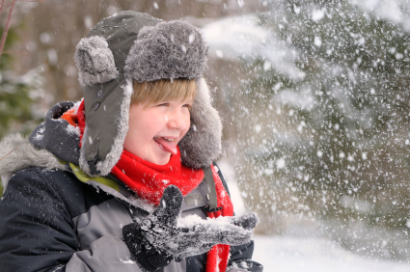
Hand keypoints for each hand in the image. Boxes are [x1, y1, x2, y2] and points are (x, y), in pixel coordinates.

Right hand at [123, 185, 257, 269]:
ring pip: (222, 234)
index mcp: (194, 235)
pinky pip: (218, 233)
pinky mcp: (200, 237)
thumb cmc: (156, 233)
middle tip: (254, 221)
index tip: (246, 231)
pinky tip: (236, 225)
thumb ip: (168, 206)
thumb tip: (173, 189)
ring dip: (237, 228)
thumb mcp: (160, 219)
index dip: (231, 232)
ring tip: (251, 221)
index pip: (216, 234)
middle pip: (224, 235)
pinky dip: (228, 229)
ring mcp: (202, 239)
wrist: (151, 247)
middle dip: (240, 229)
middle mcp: (201, 239)